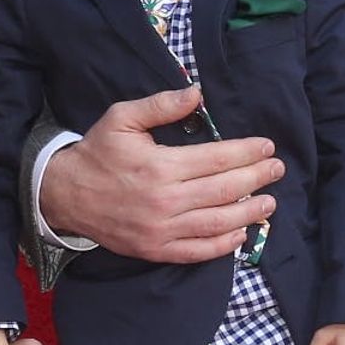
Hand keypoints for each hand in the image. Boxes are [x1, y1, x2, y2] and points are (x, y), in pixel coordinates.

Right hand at [39, 87, 283, 262]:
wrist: (67, 194)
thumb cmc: (98, 151)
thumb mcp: (123, 117)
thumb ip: (161, 105)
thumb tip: (197, 93)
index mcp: (160, 166)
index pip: (217, 159)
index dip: (247, 153)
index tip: (267, 147)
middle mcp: (166, 200)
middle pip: (224, 190)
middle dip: (256, 179)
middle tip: (277, 170)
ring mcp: (162, 230)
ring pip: (217, 223)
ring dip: (249, 213)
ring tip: (269, 203)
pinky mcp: (156, 250)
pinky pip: (198, 251)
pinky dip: (223, 245)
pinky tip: (241, 234)